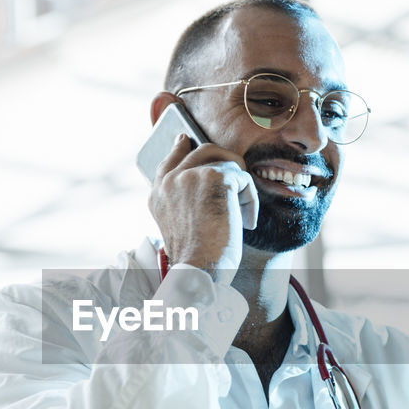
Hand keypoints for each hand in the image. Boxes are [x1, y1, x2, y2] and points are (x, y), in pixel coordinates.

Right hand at [148, 135, 252, 285]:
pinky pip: (242, 179)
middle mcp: (170, 181)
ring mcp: (191, 176)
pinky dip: (250, 201)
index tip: (183, 140)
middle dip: (225, 160)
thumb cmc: (196, 256)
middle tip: (239, 173)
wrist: (200, 269)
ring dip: (240, 187)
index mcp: (158, 194)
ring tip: (242, 213)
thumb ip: (182, 199)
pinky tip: (246, 222)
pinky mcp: (214, 177)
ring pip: (227, 163)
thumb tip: (204, 176)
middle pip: (202, 151)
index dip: (180, 148)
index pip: (169, 160)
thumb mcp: (178, 224)